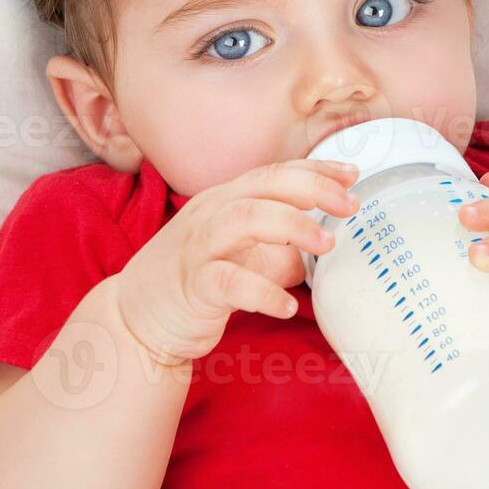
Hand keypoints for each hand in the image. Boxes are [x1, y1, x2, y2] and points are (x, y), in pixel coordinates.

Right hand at [114, 159, 359, 365]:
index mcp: (227, 199)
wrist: (135, 318)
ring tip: (327, 245)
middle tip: (351, 206)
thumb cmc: (196, 280)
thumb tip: (327, 244)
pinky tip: (288, 305)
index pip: (276, 173)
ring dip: (292, 227)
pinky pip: (228, 282)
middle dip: (313, 189)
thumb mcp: (245, 254)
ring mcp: (199, 246)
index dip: (316, 169)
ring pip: (246, 218)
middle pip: (265, 185)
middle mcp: (212, 213)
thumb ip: (282, 247)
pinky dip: (262, 291)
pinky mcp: (191, 285)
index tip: (352, 174)